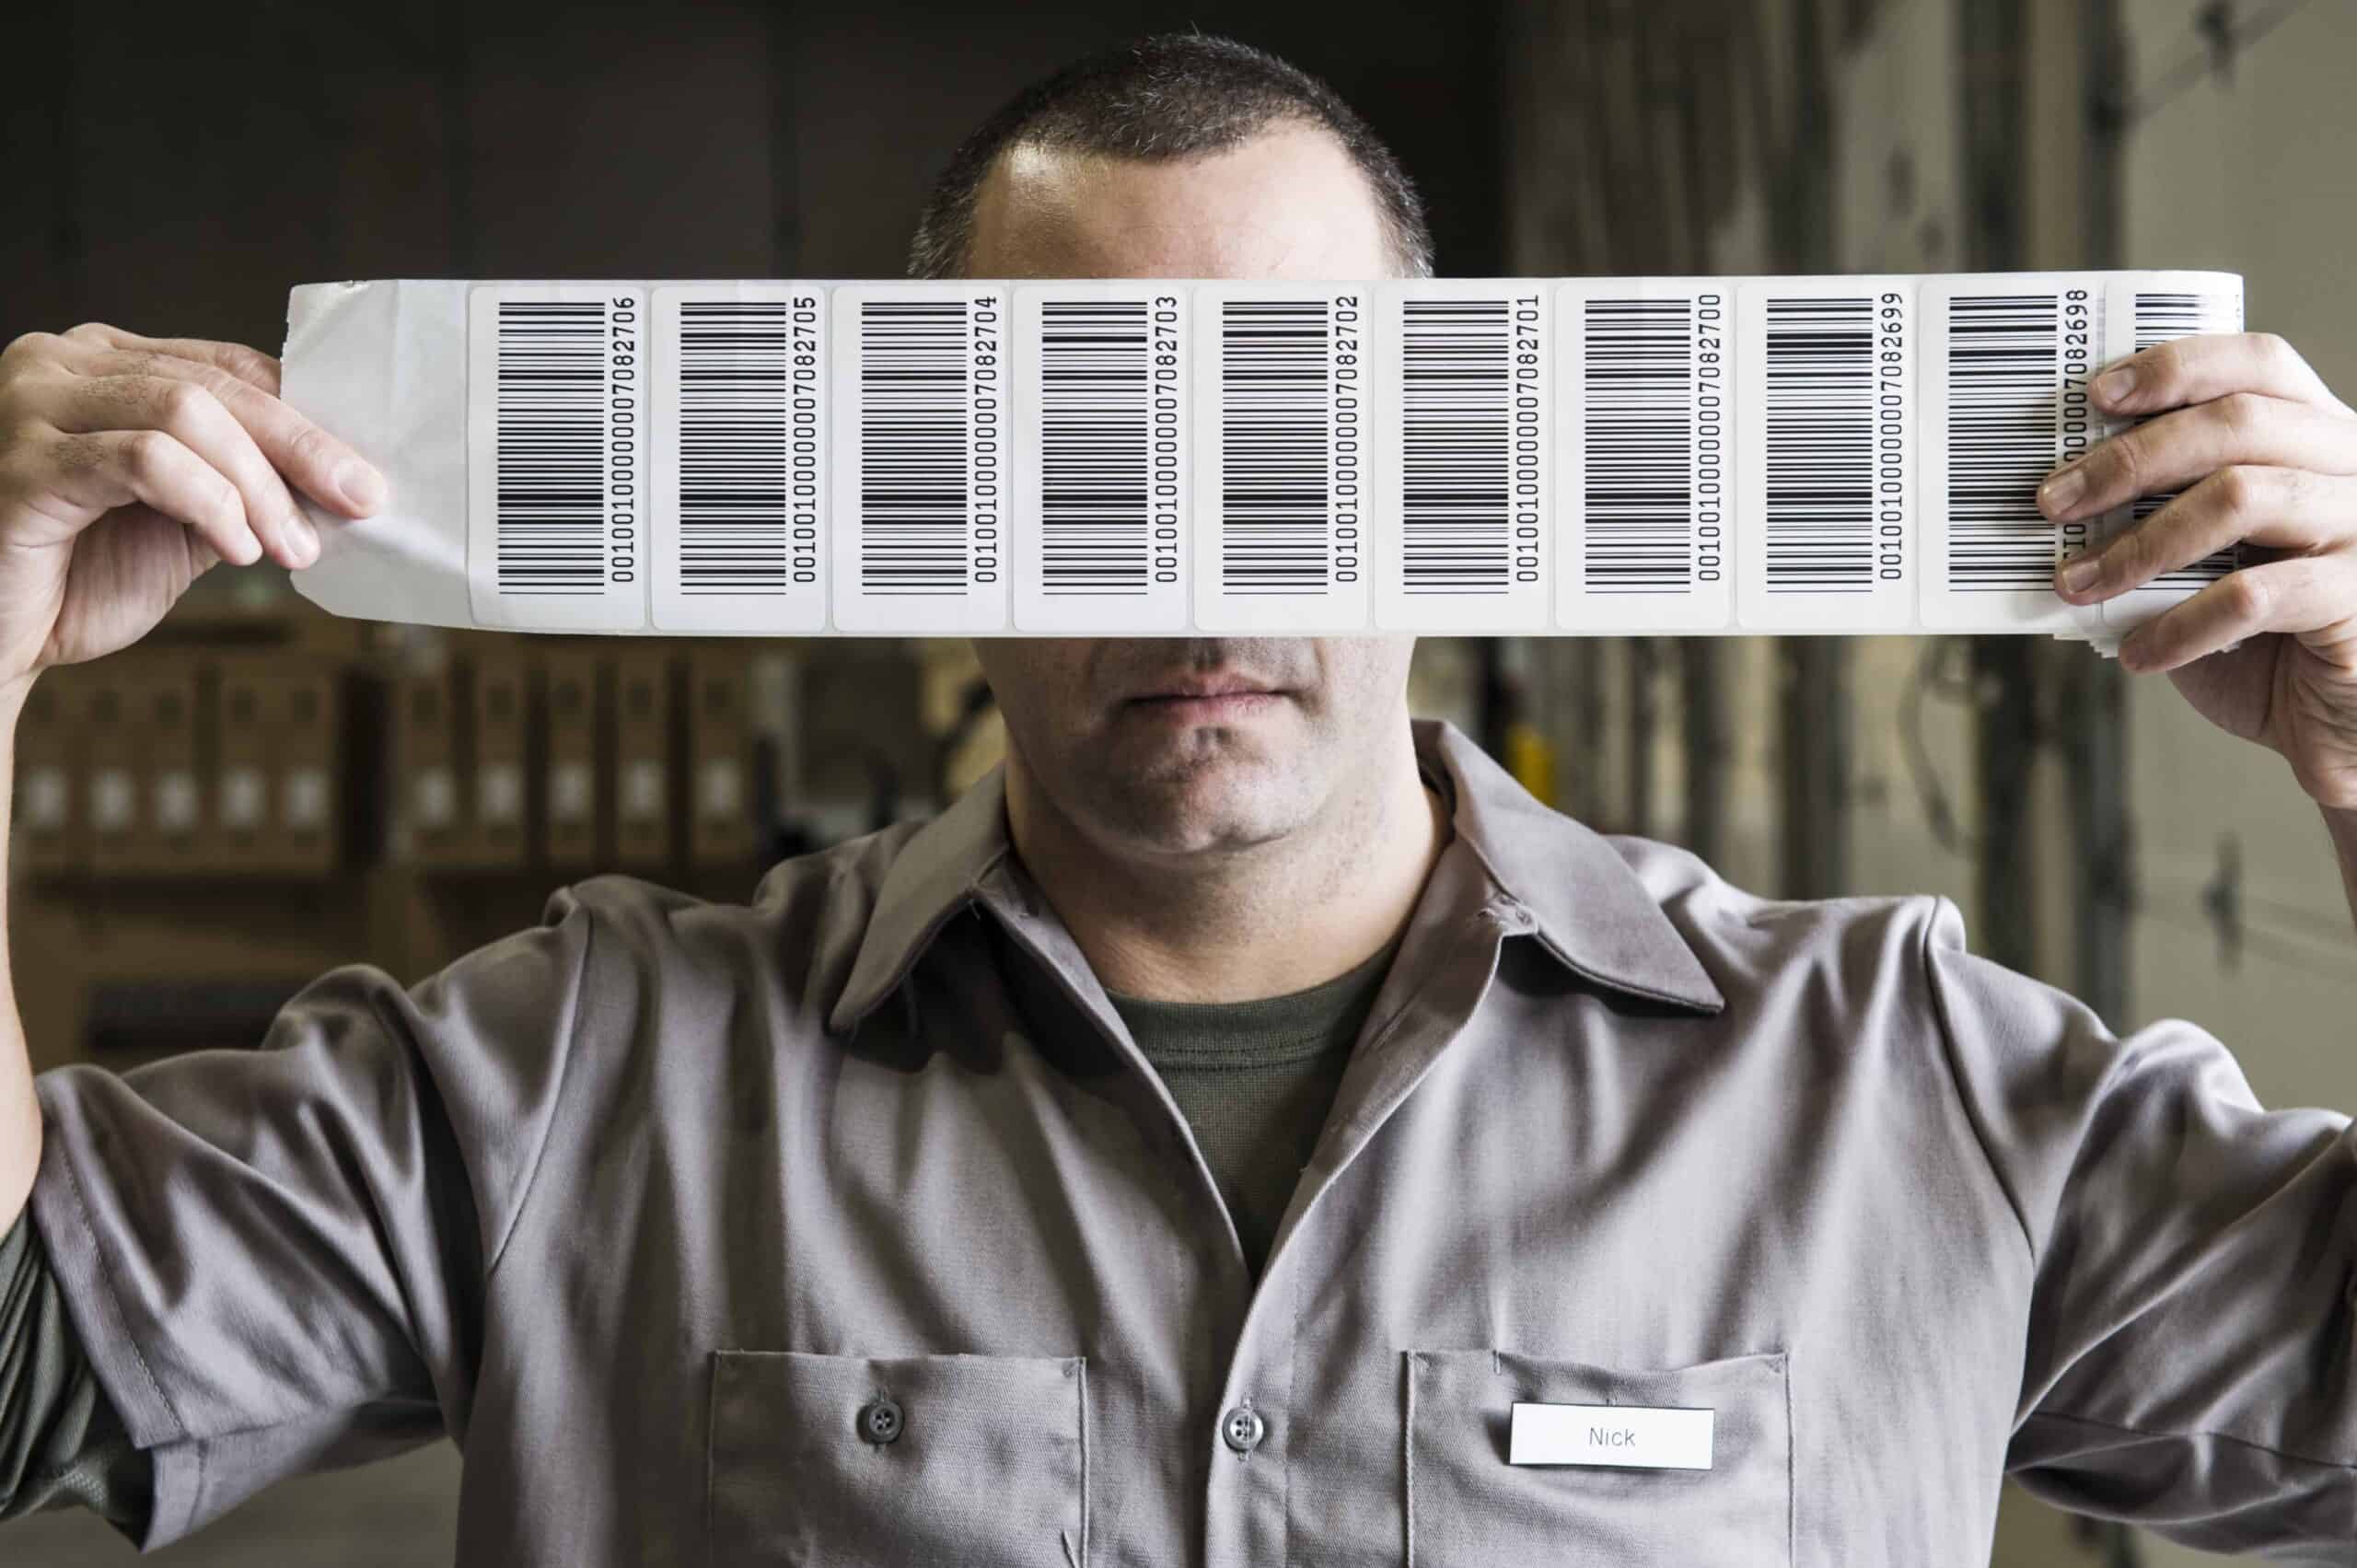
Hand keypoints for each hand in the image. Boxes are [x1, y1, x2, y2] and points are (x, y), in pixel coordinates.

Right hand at [0, 323, 387, 701]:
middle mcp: (62, 363)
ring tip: (292, 546)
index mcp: (104, 363)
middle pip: (214, 385)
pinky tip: (238, 549)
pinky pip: (144, 461)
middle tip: (359, 500)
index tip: (363, 473)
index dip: (304, 416)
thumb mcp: (184, 522)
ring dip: (257, 486)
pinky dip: (209, 503)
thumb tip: (340, 481)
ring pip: (185, 413)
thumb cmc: (79, 578)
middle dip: (301, 448)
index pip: (226, 366)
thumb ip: (242, 486)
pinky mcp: (24, 460)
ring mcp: (33, 404)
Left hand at [2038, 331, 2356, 807]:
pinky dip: (2179, 624)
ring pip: (2241, 496)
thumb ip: (2160, 521)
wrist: (2337, 723)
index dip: (2178, 366)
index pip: (2258, 363)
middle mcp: (2352, 465)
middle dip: (2128, 459)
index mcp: (2316, 437)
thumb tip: (2062, 505)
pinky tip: (2138, 653)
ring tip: (2078, 583)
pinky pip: (2253, 595)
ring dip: (2140, 543)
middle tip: (2053, 502)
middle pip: (2237, 422)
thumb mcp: (2206, 566)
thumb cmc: (2264, 638)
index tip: (2096, 393)